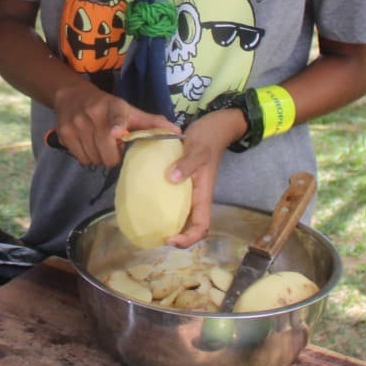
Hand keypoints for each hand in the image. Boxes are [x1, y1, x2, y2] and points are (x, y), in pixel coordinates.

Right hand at [50, 83, 177, 168]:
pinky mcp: (64, 134)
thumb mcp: (128, 110)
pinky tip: (89, 146)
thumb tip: (177, 133)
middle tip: (114, 149)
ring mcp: (76, 125)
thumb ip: (151, 122)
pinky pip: (80, 158)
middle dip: (112, 157)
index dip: (116, 125)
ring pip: (93, 158)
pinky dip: (87, 157)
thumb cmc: (106, 105)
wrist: (71, 95)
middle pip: (106, 152)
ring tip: (101, 146)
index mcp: (113, 107)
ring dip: (99, 157)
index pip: (115, 117)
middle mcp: (93, 115)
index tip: (115, 132)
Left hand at [165, 109, 244, 247]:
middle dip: (178, 237)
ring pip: (184, 216)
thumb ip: (187, 163)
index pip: (202, 226)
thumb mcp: (197, 148)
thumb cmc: (207, 138)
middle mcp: (198, 196)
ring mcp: (192, 190)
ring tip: (152, 227)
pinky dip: (165, 208)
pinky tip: (150, 205)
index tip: (170, 239)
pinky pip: (176, 201)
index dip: (189, 238)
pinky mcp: (184, 182)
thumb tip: (172, 179)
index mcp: (203, 193)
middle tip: (156, 238)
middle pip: (192, 226)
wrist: (215, 126)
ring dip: (172, 226)